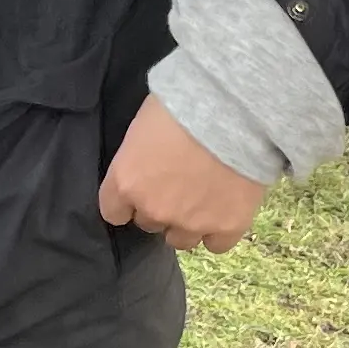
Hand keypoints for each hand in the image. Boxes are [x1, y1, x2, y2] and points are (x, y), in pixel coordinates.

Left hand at [97, 94, 269, 252]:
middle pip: (149, 223)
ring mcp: (191, 222)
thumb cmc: (184, 103)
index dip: (128, 201)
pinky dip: (219, 231)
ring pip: (181, 239)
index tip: (141, 189)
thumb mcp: (144, 123)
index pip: (114, 211)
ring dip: (187, 223)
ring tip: (202, 198)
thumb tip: (145, 157)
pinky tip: (224, 210)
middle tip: (178, 183)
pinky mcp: (227, 226)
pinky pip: (216, 244)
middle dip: (161, 206)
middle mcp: (154, 209)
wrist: (234, 110)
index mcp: (126, 182)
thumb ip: (139, 155)